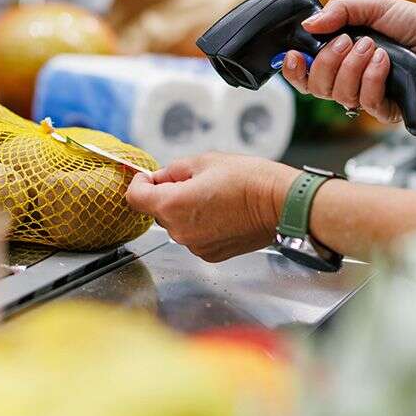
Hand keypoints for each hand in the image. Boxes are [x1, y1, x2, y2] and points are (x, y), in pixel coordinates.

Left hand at [125, 153, 299, 262]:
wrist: (280, 204)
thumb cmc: (249, 180)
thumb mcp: (205, 161)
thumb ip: (173, 170)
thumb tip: (159, 177)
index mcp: (173, 205)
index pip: (135, 198)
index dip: (140, 183)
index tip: (149, 177)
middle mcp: (180, 231)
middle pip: (157, 211)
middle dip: (168, 195)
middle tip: (193, 181)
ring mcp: (195, 246)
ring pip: (177, 224)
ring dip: (185, 211)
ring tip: (214, 197)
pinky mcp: (210, 254)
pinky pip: (194, 237)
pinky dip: (201, 225)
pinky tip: (222, 213)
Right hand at [281, 0, 415, 123]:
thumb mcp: (375, 6)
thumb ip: (340, 10)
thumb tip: (309, 24)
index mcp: (343, 57)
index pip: (307, 73)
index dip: (294, 69)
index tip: (293, 56)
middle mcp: (352, 79)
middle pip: (317, 87)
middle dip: (327, 62)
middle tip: (348, 42)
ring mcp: (369, 96)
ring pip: (339, 95)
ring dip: (353, 67)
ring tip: (374, 47)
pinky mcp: (388, 110)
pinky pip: (366, 102)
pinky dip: (372, 78)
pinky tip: (386, 62)